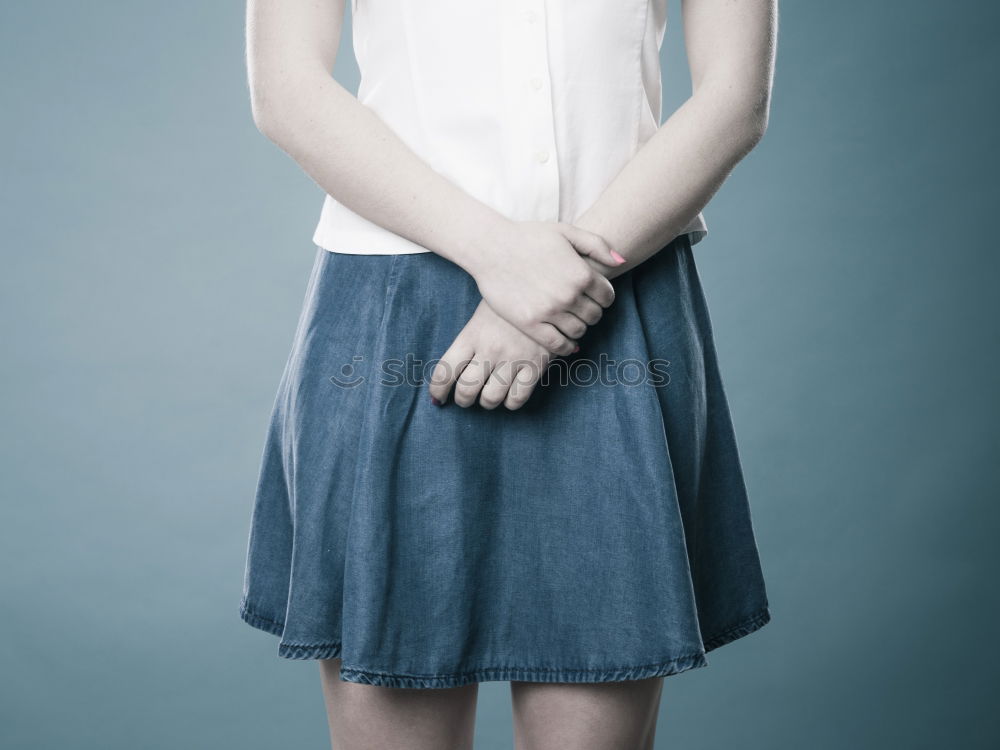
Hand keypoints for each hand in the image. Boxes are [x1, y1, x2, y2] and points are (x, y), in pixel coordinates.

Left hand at [428, 300, 552, 409]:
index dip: (438, 390)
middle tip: (465, 398)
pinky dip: (510, 403)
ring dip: (486, 403)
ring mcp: (513, 359)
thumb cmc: (508, 305)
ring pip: (491, 398)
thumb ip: (469, 341)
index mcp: (472, 335)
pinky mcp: (535, 366)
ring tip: (488, 397)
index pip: (445, 371)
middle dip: (462, 400)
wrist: (545, 293)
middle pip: (466, 390)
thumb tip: (454, 370)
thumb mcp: (482, 315)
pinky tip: (510, 394)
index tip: (438, 396)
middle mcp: (490, 350)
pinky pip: (517, 399)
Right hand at [463, 220, 623, 355]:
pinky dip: (565, 346)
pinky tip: (564, 341)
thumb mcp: (566, 231)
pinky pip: (558, 344)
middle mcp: (569, 294)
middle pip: (595, 316)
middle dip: (591, 312)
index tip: (593, 296)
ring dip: (578, 328)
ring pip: (579, 331)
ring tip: (569, 320)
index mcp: (582, 273)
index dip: (603, 297)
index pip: (608, 297)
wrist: (491, 247)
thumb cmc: (528, 236)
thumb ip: (597, 244)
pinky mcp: (530, 324)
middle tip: (580, 308)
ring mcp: (550, 311)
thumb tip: (622, 261)